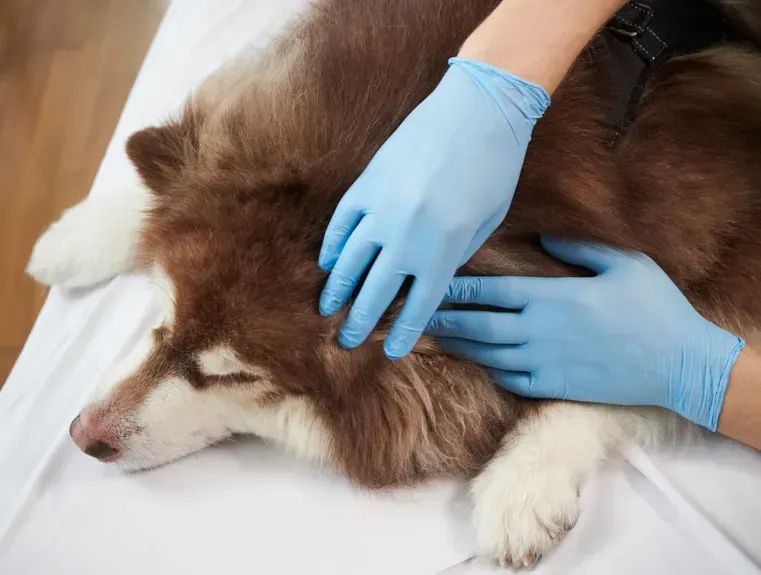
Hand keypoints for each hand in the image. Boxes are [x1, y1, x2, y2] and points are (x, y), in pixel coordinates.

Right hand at [318, 57, 549, 358]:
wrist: (477, 110)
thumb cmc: (493, 168)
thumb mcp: (485, 223)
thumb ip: (455, 256)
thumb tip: (427, 279)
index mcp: (443, 249)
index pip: (417, 305)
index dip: (403, 332)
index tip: (390, 351)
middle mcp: (407, 236)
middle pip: (376, 291)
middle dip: (360, 321)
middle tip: (347, 342)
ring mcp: (382, 208)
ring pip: (350, 261)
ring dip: (337, 290)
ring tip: (327, 310)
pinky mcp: (367, 183)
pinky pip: (342, 224)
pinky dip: (332, 247)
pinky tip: (328, 265)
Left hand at [426, 236, 744, 430]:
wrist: (679, 363)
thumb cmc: (655, 307)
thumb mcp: (622, 264)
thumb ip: (578, 248)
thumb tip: (543, 238)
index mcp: (552, 298)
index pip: (490, 292)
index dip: (454, 289)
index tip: (426, 284)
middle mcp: (539, 332)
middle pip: (477, 326)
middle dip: (439, 320)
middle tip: (408, 317)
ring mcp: (544, 363)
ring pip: (486, 354)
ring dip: (456, 345)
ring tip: (429, 339)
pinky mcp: (554, 387)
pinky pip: (509, 379)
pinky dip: (487, 369)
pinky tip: (474, 362)